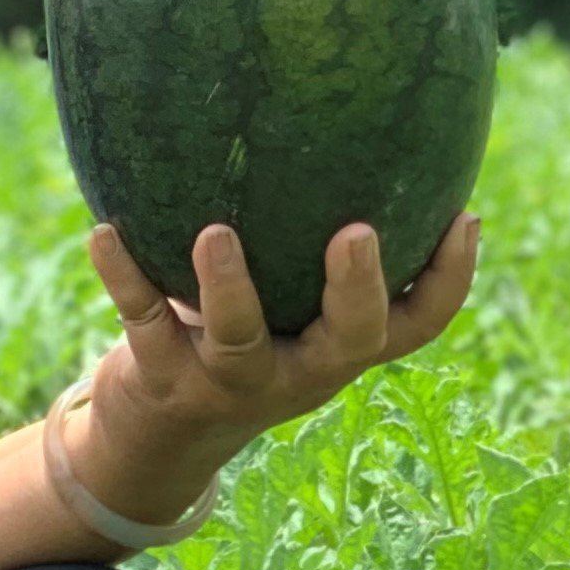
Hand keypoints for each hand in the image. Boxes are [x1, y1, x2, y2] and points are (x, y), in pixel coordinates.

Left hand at [68, 212, 481, 520]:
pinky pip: (143, 323)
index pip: (417, 325)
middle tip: (358, 232)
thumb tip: (346, 129)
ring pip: (240, 338)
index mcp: (339, 349)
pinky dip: (123, 276)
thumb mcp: (289, 311)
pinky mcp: (165, 381)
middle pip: (351, 339)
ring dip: (228, 284)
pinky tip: (104, 232)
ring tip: (216, 232)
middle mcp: (300, 372)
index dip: (451, 280)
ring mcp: (232, 382)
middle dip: (359, 287)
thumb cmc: (239, 342)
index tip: (465, 217)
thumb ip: (310, 249)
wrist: (159, 440)